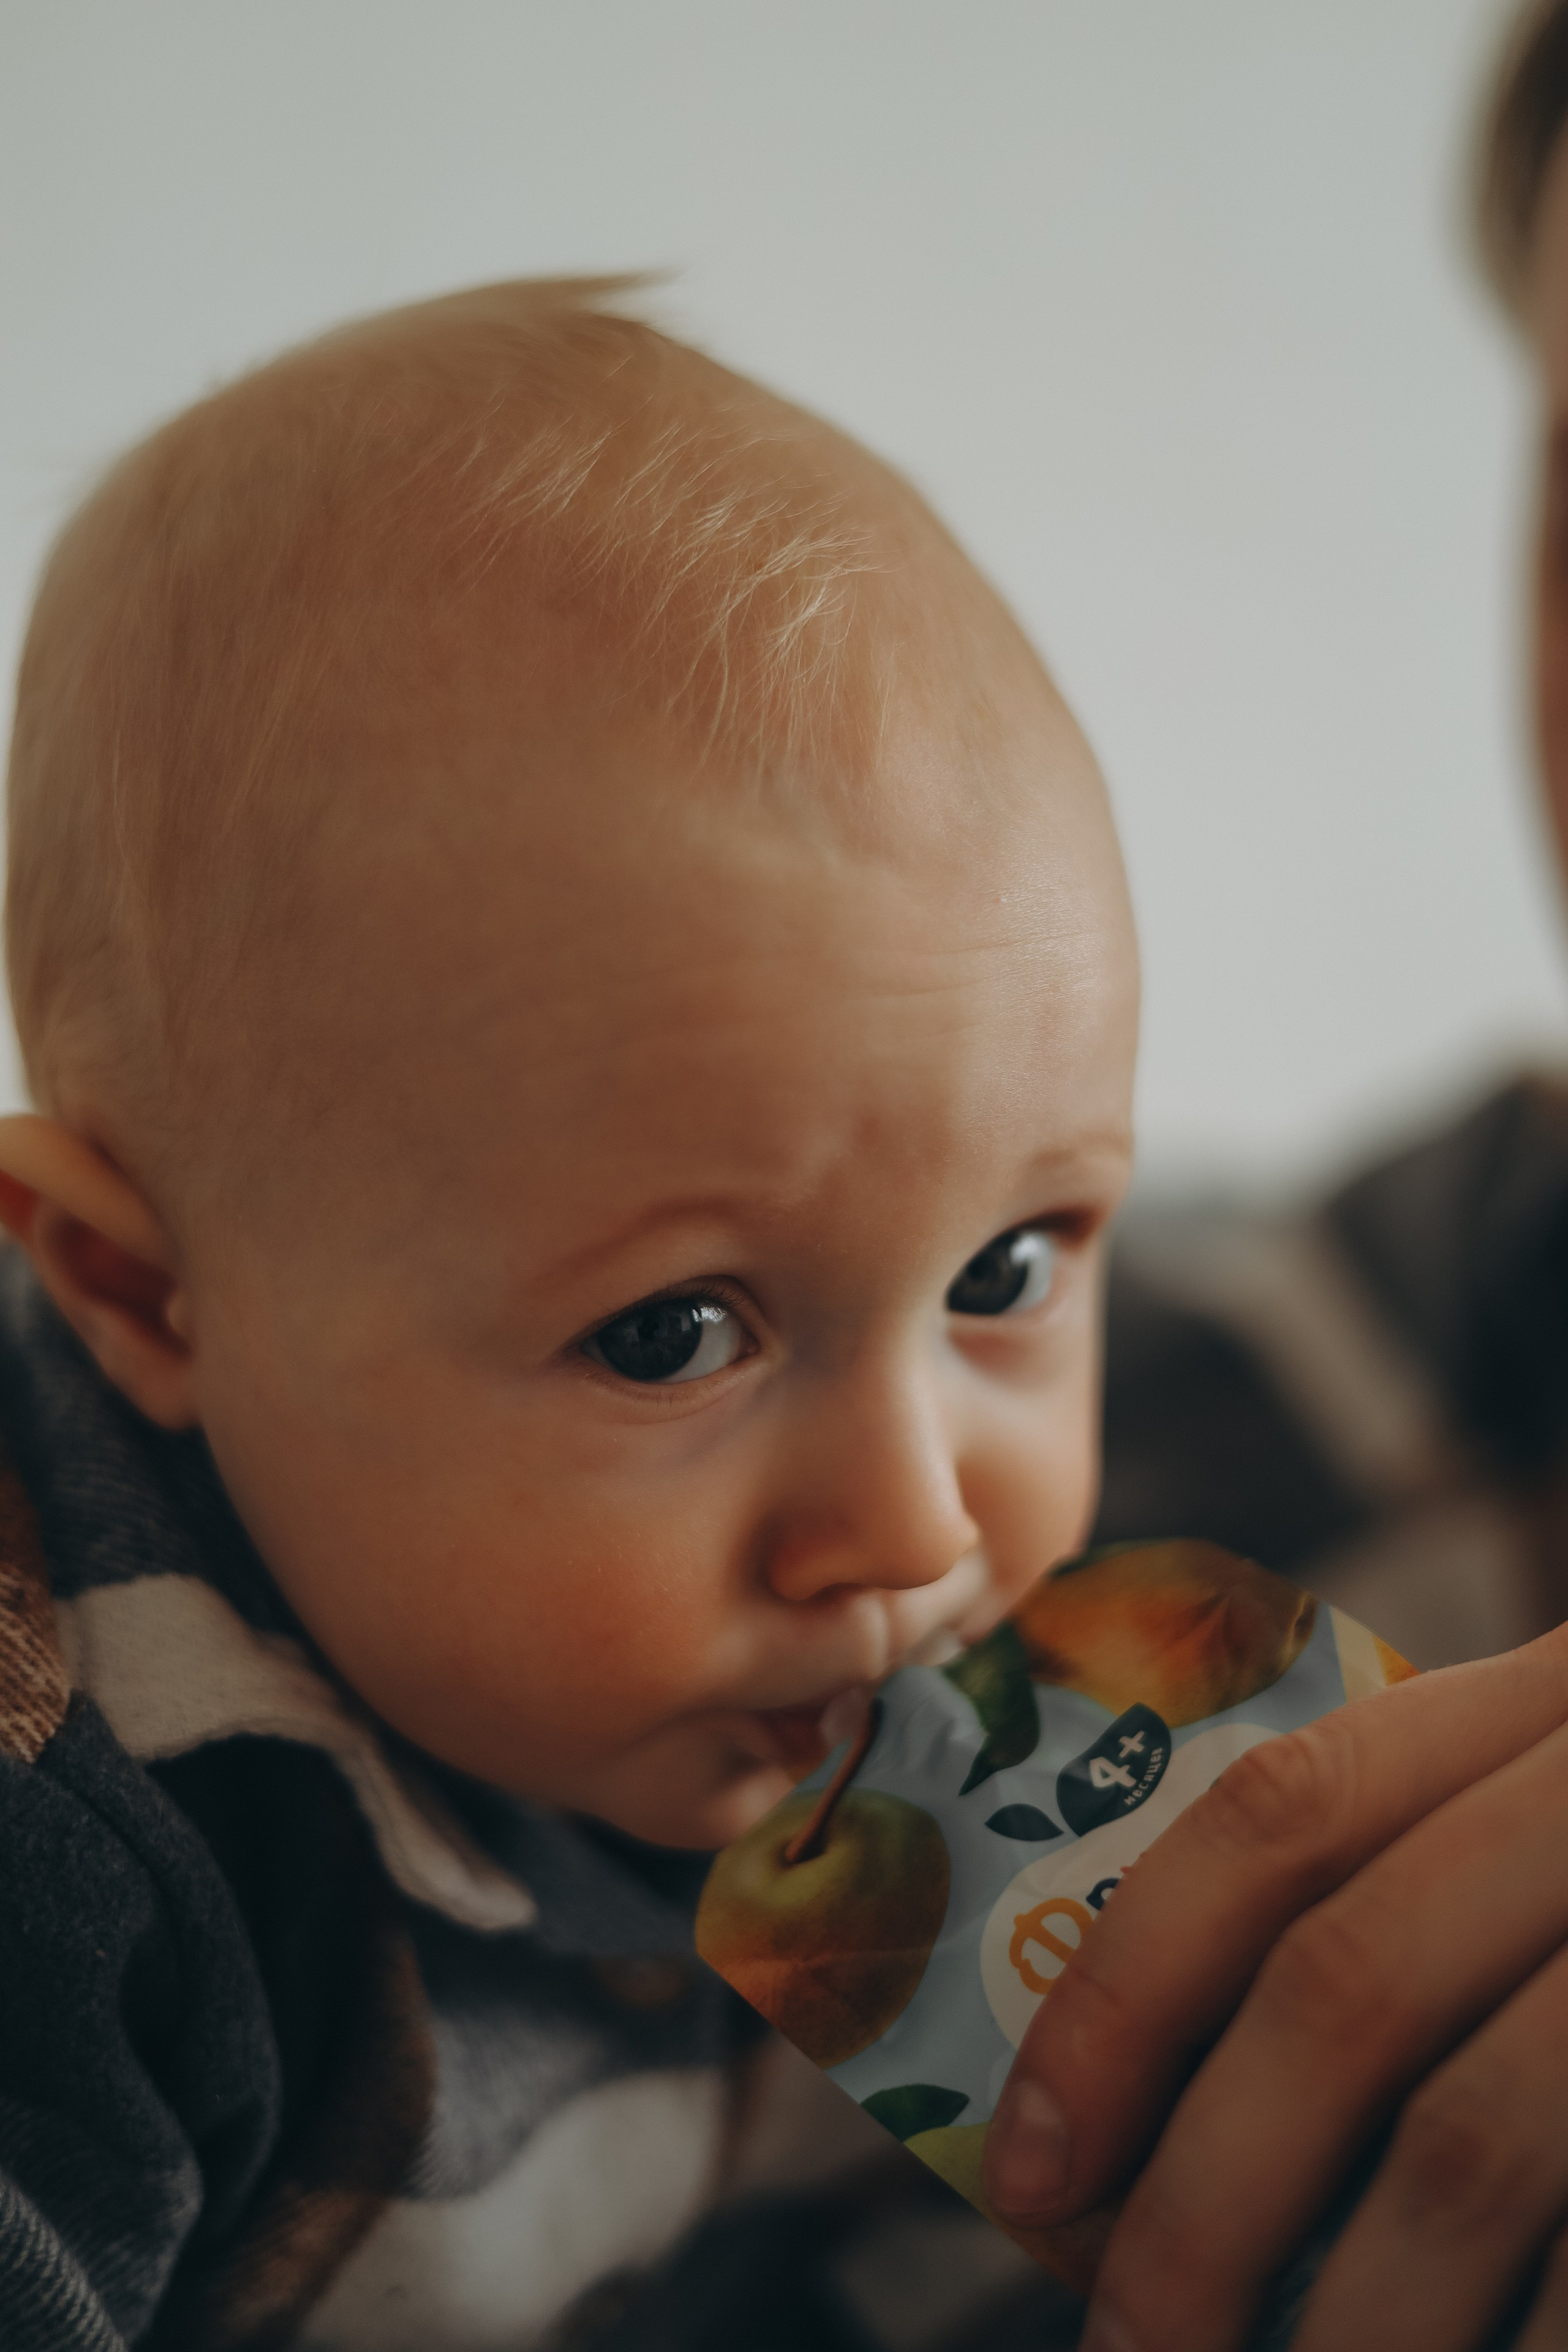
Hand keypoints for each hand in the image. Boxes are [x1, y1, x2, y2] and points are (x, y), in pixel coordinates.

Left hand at [980, 1625, 1567, 2351]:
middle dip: (1208, 2201)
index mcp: (1542, 1711)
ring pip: (1486, 2141)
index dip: (1127, 1994)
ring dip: (1359, 2320)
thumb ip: (1407, 1915)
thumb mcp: (1559, 1833)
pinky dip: (1525, 2344)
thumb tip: (1151, 2139)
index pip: (1277, 1822)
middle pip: (1354, 1991)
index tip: (1033, 2171)